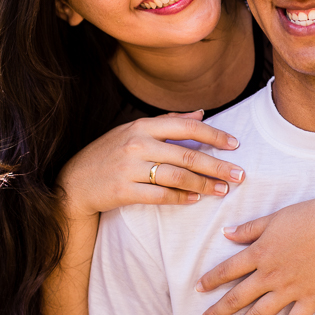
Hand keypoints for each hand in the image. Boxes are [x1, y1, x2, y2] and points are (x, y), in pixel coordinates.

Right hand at [57, 111, 245, 216]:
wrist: (74, 181)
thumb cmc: (108, 154)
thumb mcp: (133, 130)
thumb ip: (167, 123)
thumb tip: (201, 114)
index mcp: (142, 126)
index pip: (186, 127)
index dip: (213, 135)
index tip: (234, 145)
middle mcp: (137, 144)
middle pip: (187, 156)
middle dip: (218, 166)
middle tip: (240, 175)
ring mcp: (129, 168)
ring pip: (177, 177)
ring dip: (204, 185)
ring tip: (222, 190)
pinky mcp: (123, 190)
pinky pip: (160, 195)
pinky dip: (181, 198)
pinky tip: (196, 199)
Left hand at [195, 196, 314, 314]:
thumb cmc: (309, 215)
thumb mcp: (274, 218)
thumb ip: (249, 229)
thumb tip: (226, 233)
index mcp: (260, 252)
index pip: (228, 270)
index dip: (211, 280)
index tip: (198, 289)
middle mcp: (270, 274)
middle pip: (238, 296)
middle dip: (219, 311)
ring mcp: (290, 289)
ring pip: (259, 314)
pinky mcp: (310, 298)